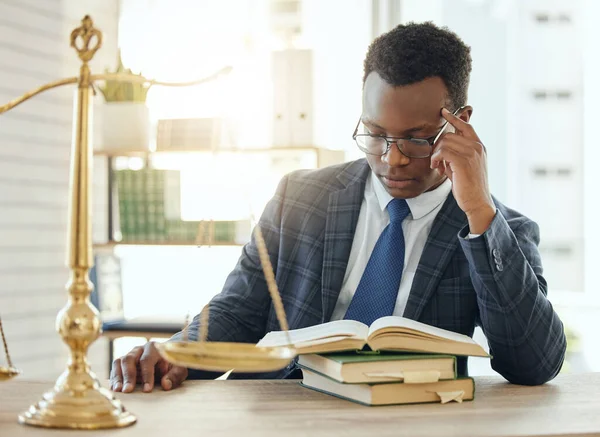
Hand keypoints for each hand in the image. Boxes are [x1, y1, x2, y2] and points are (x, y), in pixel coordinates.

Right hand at [110, 342, 187, 392]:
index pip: (147, 360)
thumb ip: (175, 375)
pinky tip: (114, 389)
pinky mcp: (124, 362)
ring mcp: (130, 355)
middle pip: (129, 359)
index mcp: (154, 348)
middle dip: (128, 376)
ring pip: (119, 362)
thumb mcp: (179, 368)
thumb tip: (166, 385)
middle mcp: (139, 349)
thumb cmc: (173, 363)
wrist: (166, 357)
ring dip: (117, 377)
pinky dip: (114, 378)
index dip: (147, 375)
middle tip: (128, 390)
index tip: (147, 389)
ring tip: (117, 390)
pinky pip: (115, 368)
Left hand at [431, 108, 495, 233]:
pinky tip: (436, 167)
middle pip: (450, 134)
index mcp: (479, 146)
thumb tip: (440, 150)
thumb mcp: (462, 167)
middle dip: (438, 145)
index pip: (466, 126)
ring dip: (436, 154)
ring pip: (445, 142)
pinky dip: (436, 159)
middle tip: (435, 160)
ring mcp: (471, 153)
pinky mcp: (463, 161)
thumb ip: (455, 156)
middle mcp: (477, 147)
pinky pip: (443, 152)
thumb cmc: (468, 187)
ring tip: (436, 166)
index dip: (454, 118)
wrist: (477, 202)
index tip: (443, 112)